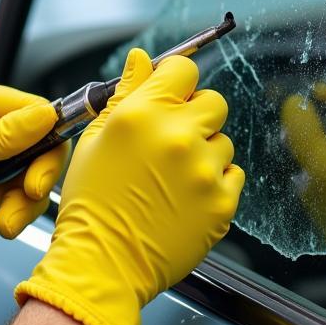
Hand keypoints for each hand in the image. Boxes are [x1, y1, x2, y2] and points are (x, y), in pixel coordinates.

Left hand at [0, 81, 66, 268]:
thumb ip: (3, 136)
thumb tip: (48, 114)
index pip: (34, 108)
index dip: (50, 132)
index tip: (46, 162)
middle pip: (43, 141)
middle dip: (41, 171)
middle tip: (31, 193)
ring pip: (36, 172)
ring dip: (28, 199)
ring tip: (6, 222)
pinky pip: (22, 194)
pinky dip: (19, 211)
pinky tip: (2, 224)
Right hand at [15, 48, 244, 324]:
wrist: (103, 264)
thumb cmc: (92, 204)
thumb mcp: (97, 139)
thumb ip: (126, 93)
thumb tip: (141, 60)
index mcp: (143, 114)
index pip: (183, 69)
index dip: (175, 81)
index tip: (170, 95)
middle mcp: (178, 136)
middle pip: (213, 101)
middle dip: (195, 115)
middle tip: (171, 140)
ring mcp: (205, 171)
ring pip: (223, 141)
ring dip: (205, 153)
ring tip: (173, 178)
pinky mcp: (222, 203)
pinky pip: (233, 175)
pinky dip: (215, 183)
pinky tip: (186, 197)